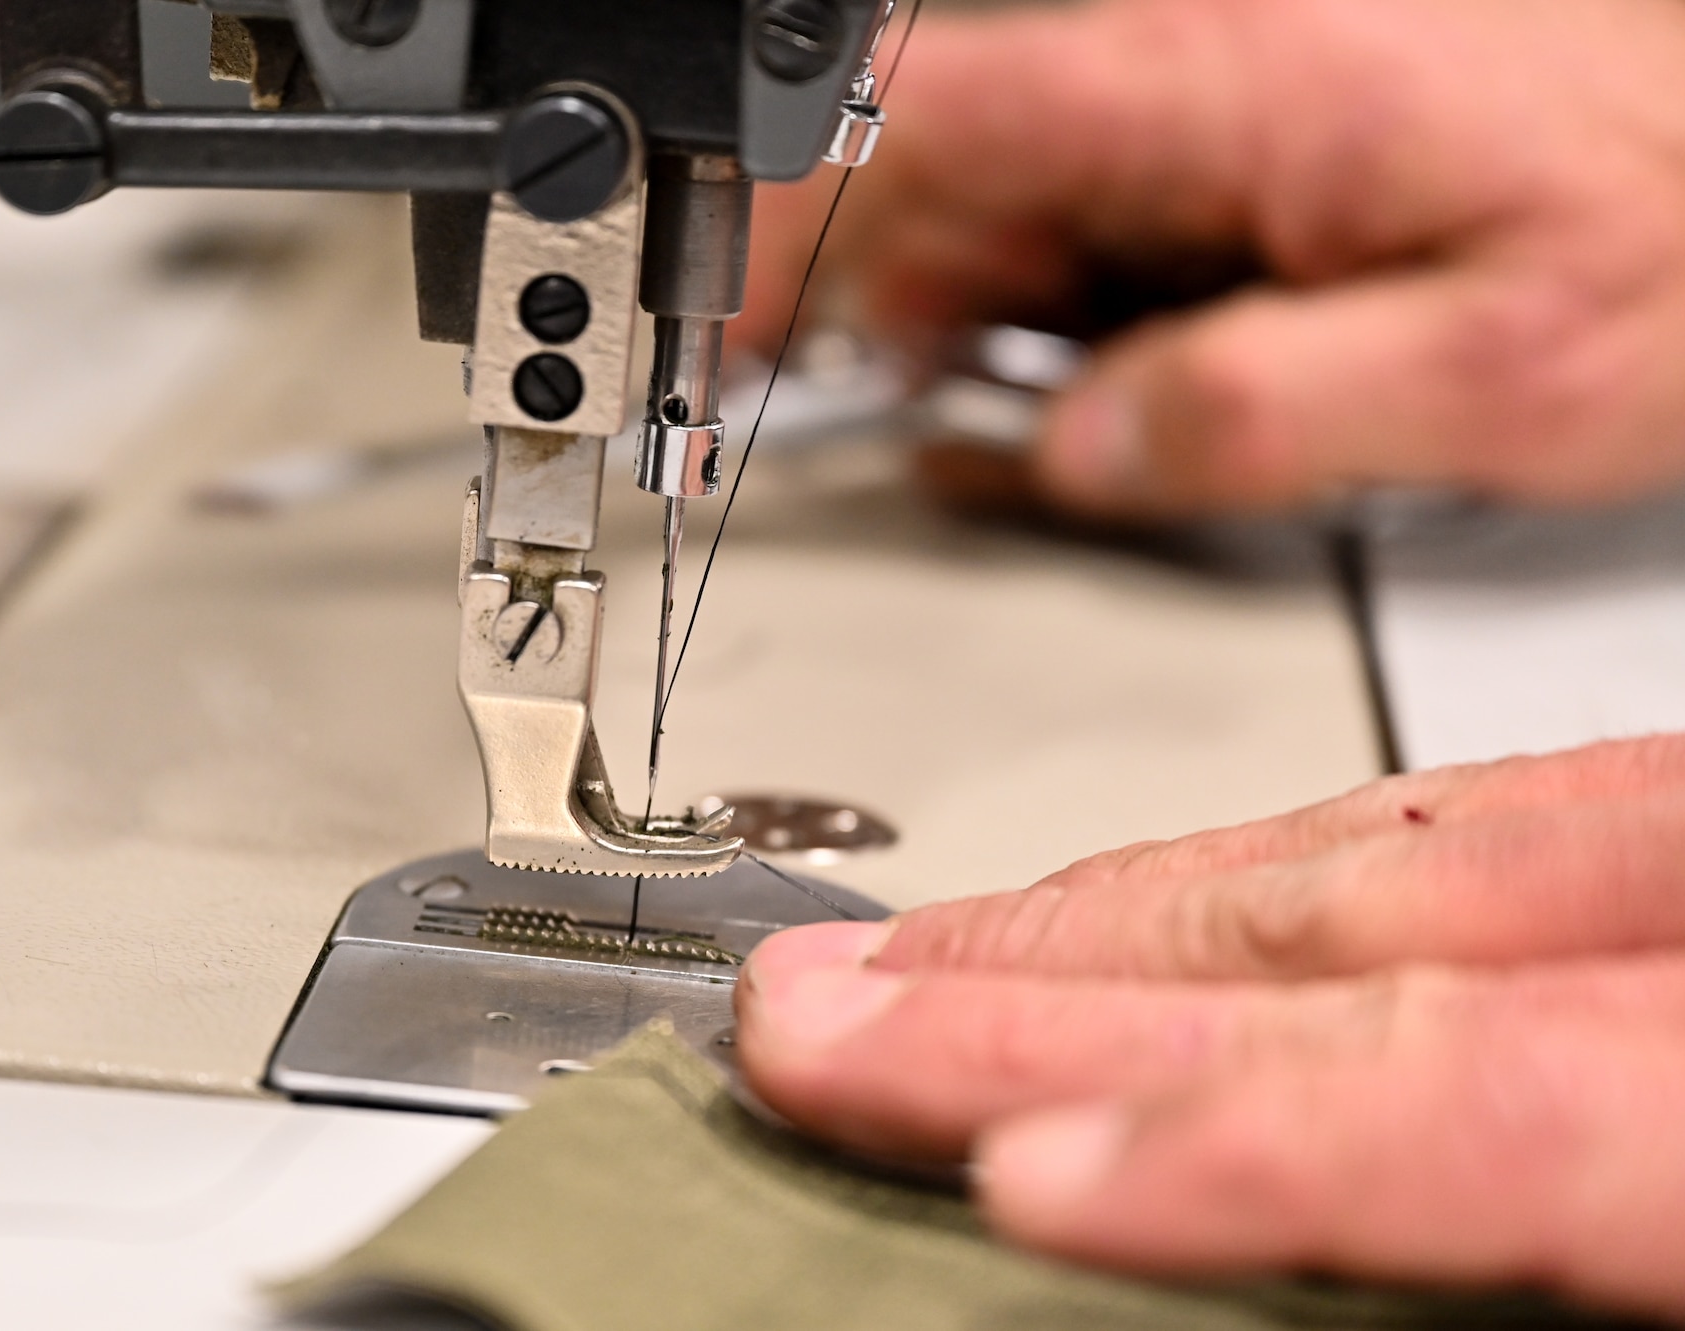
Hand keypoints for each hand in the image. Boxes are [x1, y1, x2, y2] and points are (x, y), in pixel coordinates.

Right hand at [736, 0, 1684, 515]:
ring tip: (1048, 423)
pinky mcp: (1230, 148)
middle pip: (938, 174)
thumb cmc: (1682, 220)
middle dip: (885, 306)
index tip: (699, 291)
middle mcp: (1194, 76)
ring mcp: (1206, 109)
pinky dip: (1049, 320)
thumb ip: (1255, 415)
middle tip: (896, 422)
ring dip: (975, 325)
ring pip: (1003, 209)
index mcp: (1221, 93)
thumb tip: (1082, 449)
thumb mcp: (1497, 375)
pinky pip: (1081, 231)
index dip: (777, 199)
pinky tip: (1094, 395)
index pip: (922, 114)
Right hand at [736, 734, 1684, 1319]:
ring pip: (1411, 831)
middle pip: (1396, 927)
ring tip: (936, 956)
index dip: (1252, 1136)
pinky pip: (1492, 809)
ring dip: (1131, 911)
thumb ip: (1513, 1178)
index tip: (1022, 1174)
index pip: (1526, 1096)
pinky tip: (1169, 899)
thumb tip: (1257, 1264)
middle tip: (843, 1016)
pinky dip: (1288, 862)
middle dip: (1077, 984)